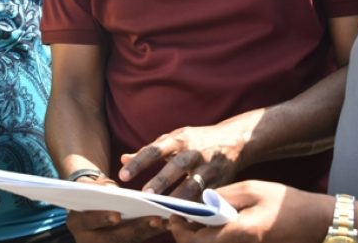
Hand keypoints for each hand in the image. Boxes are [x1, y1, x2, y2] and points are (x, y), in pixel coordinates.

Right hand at [65, 177, 167, 242]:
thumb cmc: (91, 192)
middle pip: (113, 238)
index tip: (116, 216)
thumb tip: (111, 190)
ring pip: (129, 241)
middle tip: (154, 220)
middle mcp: (88, 240)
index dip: (101, 218)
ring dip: (148, 231)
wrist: (90, 206)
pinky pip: (136, 241)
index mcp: (76, 222)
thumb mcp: (89, 186)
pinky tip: (165, 223)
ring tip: (165, 220)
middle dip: (135, 228)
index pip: (87, 222)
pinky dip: (150, 232)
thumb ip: (98, 186)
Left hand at [119, 123, 248, 198]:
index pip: (154, 150)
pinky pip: (207, 197)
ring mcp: (208, 166)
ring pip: (193, 184)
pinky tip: (183, 218)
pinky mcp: (221, 181)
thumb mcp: (175, 139)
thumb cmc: (197, 141)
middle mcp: (194, 151)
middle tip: (145, 195)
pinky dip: (196, 208)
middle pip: (176, 166)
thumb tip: (123, 159)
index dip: (139, 162)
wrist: (235, 140)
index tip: (123, 175)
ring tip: (164, 211)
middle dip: (161, 181)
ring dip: (178, 198)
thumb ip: (150, 150)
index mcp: (179, 139)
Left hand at [169, 181, 325, 242]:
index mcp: (239, 231)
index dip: (180, 230)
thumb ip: (224, 195)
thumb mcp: (253, 189)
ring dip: (198, 237)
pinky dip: (212, 237)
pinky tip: (211, 224)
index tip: (172, 216)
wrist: (315, 222)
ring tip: (192, 219)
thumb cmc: (286, 203)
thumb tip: (201, 201)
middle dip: (185, 235)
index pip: (198, 240)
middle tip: (178, 218)